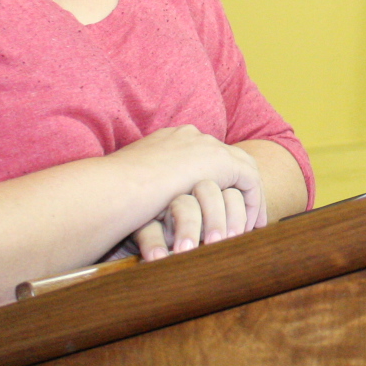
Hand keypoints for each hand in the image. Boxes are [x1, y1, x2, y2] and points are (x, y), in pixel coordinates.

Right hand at [112, 126, 265, 258]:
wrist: (114, 189)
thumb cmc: (112, 197)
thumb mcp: (135, 190)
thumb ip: (150, 192)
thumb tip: (152, 210)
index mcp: (169, 141)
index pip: (203, 156)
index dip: (216, 182)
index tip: (219, 205)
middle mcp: (191, 137)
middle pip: (229, 157)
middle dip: (238, 187)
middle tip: (245, 216)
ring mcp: (206, 145)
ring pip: (243, 168)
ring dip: (249, 198)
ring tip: (249, 227)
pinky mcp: (219, 160)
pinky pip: (249, 180)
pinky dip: (254, 202)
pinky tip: (249, 227)